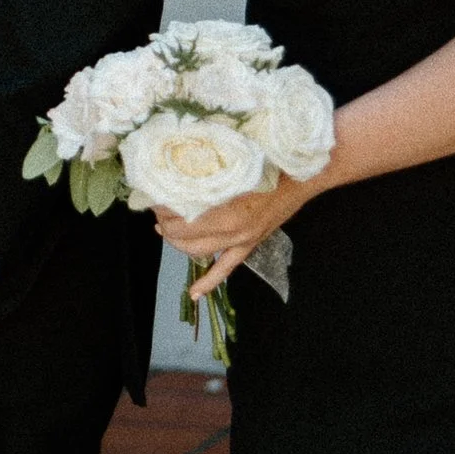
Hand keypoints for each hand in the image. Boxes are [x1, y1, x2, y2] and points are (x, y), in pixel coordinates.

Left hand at [153, 170, 316, 302]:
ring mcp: (240, 240)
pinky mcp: (249, 245)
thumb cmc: (267, 161)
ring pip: (197, 252)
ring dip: (177, 244)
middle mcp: (230, 228)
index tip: (153, 195)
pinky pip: (225, 269)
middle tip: (157, 210)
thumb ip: (205, 170)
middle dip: (164, 224)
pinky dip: (208, 282)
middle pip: (182, 235)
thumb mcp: (231, 162)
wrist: (301, 175)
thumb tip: (175, 167)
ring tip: (166, 231)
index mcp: (223, 206)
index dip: (161, 208)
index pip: (178, 216)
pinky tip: (194, 293)